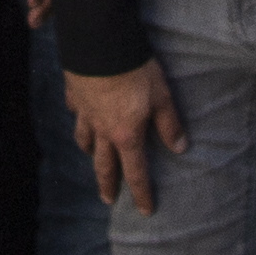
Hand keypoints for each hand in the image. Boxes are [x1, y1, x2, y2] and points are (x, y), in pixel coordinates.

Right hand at [63, 62, 183, 213]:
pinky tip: (80, 115)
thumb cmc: (136, 71)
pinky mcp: (75, 95)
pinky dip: (78, 119)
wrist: (100, 43)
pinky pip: (75, 113)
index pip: (136, 173)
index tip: (145, 211)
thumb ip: (170, 124)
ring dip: (90, 153)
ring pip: (85, 141)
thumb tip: (180, 147)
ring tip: (93, 157)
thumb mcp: (162, 97)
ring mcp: (85, 113)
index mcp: (127, 134)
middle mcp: (103, 130)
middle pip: (104, 165)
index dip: (141, 194)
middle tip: (109, 199)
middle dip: (108, 184)